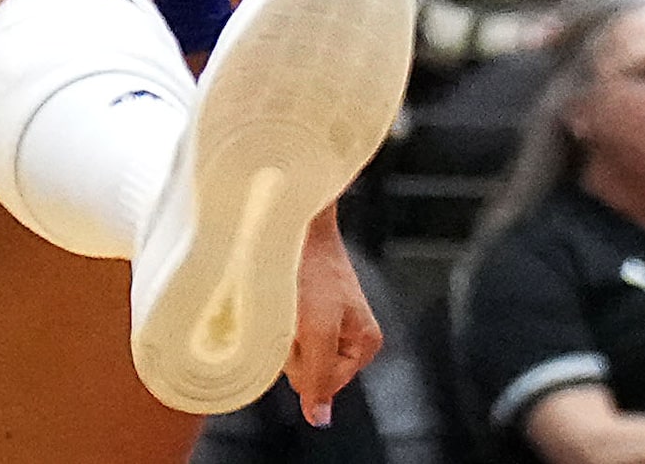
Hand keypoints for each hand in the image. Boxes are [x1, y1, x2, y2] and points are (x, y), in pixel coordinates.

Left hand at [284, 213, 380, 425]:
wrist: (295, 225)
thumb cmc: (311, 269)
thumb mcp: (317, 330)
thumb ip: (318, 376)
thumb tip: (319, 418)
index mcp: (366, 343)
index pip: (326, 385)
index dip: (306, 367)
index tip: (306, 334)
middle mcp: (350, 335)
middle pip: (311, 371)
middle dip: (295, 350)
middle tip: (297, 316)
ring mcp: (328, 323)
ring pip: (295, 354)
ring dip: (284, 335)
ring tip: (290, 303)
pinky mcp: (309, 310)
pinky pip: (287, 335)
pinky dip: (278, 323)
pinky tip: (282, 301)